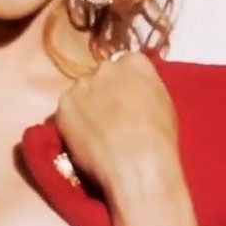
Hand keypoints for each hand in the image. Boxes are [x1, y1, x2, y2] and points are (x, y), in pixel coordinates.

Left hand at [54, 52, 183, 210]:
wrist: (137, 163)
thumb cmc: (159, 139)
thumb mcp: (161, 103)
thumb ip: (143, 88)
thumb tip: (133, 91)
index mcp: (134, 62)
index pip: (124, 65)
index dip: (122, 86)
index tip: (123, 101)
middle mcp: (105, 67)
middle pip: (100, 77)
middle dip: (101, 93)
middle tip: (107, 118)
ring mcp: (82, 84)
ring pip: (80, 93)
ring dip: (84, 107)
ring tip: (94, 132)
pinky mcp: (64, 104)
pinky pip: (66, 111)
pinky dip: (71, 123)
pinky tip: (83, 139)